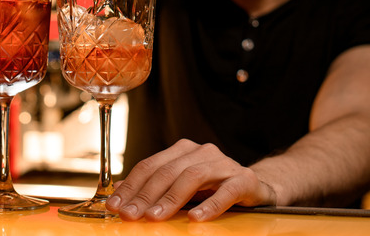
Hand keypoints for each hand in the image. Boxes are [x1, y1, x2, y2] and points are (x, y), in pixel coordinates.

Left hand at [105, 139, 276, 221]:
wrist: (254, 186)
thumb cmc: (212, 188)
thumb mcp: (180, 186)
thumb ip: (155, 188)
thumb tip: (120, 196)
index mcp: (182, 151)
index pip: (150, 166)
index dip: (130, 186)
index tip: (115, 205)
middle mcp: (201, 152)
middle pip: (167, 171)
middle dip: (145, 194)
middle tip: (130, 214)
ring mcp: (223, 164)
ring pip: (192, 177)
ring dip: (171, 199)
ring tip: (155, 217)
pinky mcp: (244, 180)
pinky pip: (226, 192)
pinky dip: (209, 206)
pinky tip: (195, 219)